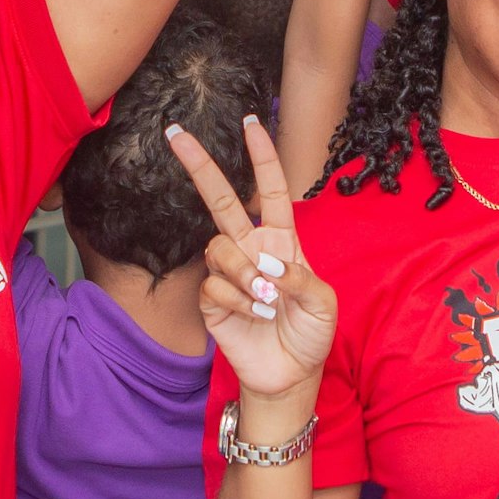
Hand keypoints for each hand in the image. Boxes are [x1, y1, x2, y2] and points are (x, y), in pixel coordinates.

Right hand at [170, 114, 336, 398]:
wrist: (290, 375)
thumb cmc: (310, 334)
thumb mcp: (323, 303)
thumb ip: (300, 278)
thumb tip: (270, 263)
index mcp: (282, 241)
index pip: (272, 190)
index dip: (263, 157)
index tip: (252, 123)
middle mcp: (251, 249)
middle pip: (221, 199)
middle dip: (201, 165)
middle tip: (176, 134)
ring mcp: (229, 273)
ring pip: (219, 247)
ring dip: (244, 271)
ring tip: (267, 299)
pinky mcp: (212, 300)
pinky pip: (214, 284)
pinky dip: (238, 299)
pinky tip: (254, 314)